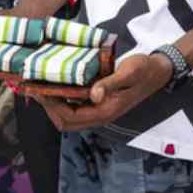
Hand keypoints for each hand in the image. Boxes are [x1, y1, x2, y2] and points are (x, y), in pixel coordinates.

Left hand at [33, 53, 171, 130]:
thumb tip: (93, 94)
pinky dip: (63, 98)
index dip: (51, 107)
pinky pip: (75, 105)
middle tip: (35, 88)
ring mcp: (99, 109)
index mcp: (104, 112)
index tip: (39, 90)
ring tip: (41, 86)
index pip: (69, 117)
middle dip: (48, 108)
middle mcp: (99, 114)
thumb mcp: (128, 73)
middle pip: (65, 121)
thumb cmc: (143, 71)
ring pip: (68, 115)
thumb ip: (110, 84)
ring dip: (53, 104)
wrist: (158, 70)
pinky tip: (58, 83)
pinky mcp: (99, 102)